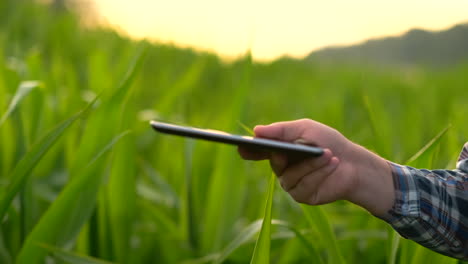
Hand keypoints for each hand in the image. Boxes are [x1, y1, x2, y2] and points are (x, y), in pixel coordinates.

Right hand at [238, 119, 394, 216]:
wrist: (353, 163)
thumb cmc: (328, 142)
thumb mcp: (305, 129)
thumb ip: (281, 130)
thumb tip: (255, 131)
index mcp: (280, 151)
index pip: (259, 152)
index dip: (248, 150)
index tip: (240, 147)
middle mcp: (283, 169)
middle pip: (274, 164)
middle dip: (281, 157)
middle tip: (283, 152)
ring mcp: (292, 184)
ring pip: (290, 177)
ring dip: (311, 164)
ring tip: (327, 154)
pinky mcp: (303, 196)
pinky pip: (304, 186)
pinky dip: (319, 174)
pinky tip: (332, 163)